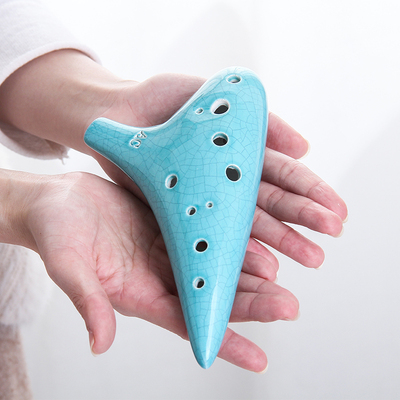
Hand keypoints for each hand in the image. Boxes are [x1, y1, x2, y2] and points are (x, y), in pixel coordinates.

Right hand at [22, 171, 296, 371]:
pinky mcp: (169, 222)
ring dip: (247, 271)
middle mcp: (160, 274)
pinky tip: (253, 237)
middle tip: (287, 306)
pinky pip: (205, 231)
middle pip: (212, 295)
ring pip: (215, 265)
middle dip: (250, 304)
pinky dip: (228, 236)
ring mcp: (167, 248)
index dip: (224, 341)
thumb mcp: (68, 265)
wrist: (56, 201)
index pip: (189, 323)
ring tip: (280, 276)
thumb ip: (87, 301)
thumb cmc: (56, 233)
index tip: (258, 357)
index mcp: (139, 292)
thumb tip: (99, 343)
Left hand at [94, 73, 347, 268]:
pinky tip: (262, 264)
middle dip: (303, 220)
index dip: (311, 191)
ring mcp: (208, 199)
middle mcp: (228, 179)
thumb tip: (304, 147)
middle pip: (272, 202)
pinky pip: (214, 235)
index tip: (336, 210)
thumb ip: (258, 121)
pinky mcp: (185, 214)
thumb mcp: (215, 100)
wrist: (116, 117)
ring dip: (280, 241)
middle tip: (329, 237)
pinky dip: (239, 250)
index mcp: (240, 152)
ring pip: (249, 223)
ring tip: (309, 257)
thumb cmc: (163, 101)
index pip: (283, 174)